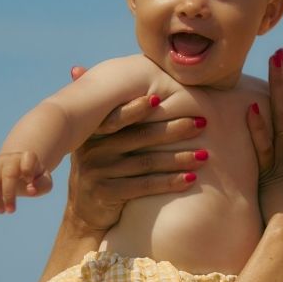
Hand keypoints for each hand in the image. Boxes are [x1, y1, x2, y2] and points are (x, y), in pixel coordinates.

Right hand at [0, 149, 48, 213]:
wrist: (17, 171)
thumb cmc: (32, 179)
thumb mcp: (44, 183)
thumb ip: (43, 186)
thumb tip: (30, 189)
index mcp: (28, 158)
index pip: (28, 159)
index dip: (28, 171)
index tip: (29, 182)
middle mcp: (11, 157)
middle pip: (8, 174)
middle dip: (9, 195)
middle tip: (11, 211)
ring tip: (2, 211)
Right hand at [64, 66, 209, 233]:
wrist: (85, 213)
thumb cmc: (100, 167)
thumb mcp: (92, 138)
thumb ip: (96, 109)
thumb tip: (77, 68)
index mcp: (92, 131)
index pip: (116, 116)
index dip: (136, 107)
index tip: (160, 98)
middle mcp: (92, 149)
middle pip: (139, 137)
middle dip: (173, 129)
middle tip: (202, 122)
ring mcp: (98, 173)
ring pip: (146, 162)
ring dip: (178, 158)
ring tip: (204, 154)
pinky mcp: (107, 194)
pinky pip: (144, 186)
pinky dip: (169, 182)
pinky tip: (190, 179)